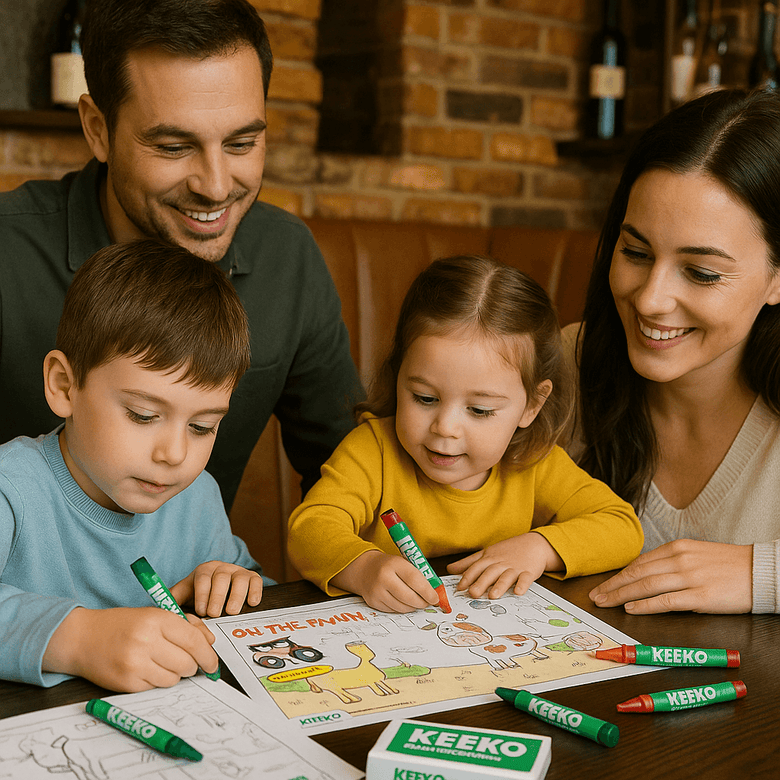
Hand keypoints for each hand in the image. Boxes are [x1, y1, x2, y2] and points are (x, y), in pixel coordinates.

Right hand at [43, 606, 218, 691]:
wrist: (82, 638)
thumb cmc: (123, 624)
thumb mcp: (155, 615)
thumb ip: (187, 625)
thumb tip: (210, 642)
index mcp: (156, 619)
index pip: (194, 641)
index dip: (208, 655)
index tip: (213, 663)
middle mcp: (146, 641)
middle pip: (187, 663)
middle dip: (192, 665)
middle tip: (186, 661)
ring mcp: (135, 664)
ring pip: (174, 678)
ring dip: (175, 674)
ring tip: (162, 662)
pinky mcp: (126, 683)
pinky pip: (156, 687)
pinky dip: (157, 681)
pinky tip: (147, 669)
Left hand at [170, 561, 263, 616]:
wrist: (219, 592)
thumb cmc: (200, 597)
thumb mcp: (184, 596)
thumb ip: (172, 602)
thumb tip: (158, 611)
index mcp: (204, 571)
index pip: (203, 577)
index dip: (202, 593)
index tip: (201, 610)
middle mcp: (222, 568)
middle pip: (222, 577)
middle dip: (218, 596)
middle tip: (215, 613)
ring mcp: (238, 572)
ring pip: (240, 578)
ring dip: (236, 596)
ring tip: (232, 612)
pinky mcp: (253, 578)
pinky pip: (256, 581)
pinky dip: (255, 591)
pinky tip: (252, 603)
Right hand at [331, 550, 439, 612]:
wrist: (364, 568)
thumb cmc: (389, 565)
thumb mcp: (403, 562)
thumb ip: (418, 574)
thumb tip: (435, 592)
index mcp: (394, 563)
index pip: (414, 579)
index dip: (427, 591)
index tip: (435, 598)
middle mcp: (383, 577)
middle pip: (408, 597)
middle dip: (422, 602)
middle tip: (428, 602)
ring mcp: (376, 591)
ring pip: (402, 607)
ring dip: (413, 607)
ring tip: (417, 602)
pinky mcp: (372, 602)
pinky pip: (393, 610)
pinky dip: (402, 608)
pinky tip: (404, 602)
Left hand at [447, 532, 563, 598]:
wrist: (534, 544)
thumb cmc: (507, 550)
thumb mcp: (486, 553)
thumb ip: (468, 563)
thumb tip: (450, 569)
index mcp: (489, 558)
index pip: (476, 567)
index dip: (467, 577)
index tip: (459, 587)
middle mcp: (501, 563)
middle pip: (489, 572)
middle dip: (481, 583)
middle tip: (473, 594)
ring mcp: (515, 567)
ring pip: (506, 576)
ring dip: (500, 585)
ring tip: (493, 596)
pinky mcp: (529, 571)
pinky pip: (526, 578)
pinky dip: (523, 585)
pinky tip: (518, 591)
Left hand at [588, 539, 752, 613]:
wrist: (761, 571)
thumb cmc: (729, 565)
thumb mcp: (696, 554)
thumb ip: (671, 562)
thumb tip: (646, 575)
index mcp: (677, 547)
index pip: (639, 563)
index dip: (619, 575)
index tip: (604, 585)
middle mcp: (679, 559)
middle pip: (637, 574)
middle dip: (613, 586)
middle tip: (596, 597)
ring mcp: (689, 577)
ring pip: (646, 586)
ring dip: (622, 596)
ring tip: (606, 603)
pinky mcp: (701, 595)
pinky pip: (666, 601)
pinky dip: (645, 605)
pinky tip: (631, 609)